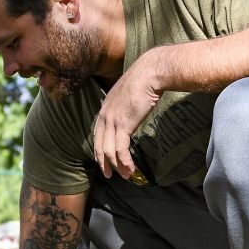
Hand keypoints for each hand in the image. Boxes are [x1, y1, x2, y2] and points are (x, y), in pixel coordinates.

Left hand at [92, 48, 165, 178]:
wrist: (150, 72)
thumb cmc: (144, 81)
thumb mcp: (128, 96)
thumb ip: (125, 108)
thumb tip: (131, 117)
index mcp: (104, 109)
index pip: (98, 135)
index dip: (100, 150)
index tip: (105, 161)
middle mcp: (105, 115)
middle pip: (99, 146)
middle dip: (104, 163)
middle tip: (110, 175)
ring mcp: (113, 120)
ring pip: (109, 151)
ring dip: (118, 165)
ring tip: (126, 175)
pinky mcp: (124, 125)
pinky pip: (120, 149)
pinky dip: (125, 161)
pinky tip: (131, 168)